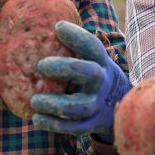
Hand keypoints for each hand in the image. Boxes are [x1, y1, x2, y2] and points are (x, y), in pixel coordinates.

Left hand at [30, 21, 130, 137]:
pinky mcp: (92, 124)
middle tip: (40, 65)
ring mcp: (98, 105)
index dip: (77, 36)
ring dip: (55, 104)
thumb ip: (74, 48)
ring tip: (34, 101)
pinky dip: (54, 125)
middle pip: (89, 73)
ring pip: (79, 106)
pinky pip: (74, 127)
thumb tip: (45, 26)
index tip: (58, 27)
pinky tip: (37, 119)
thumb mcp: (93, 60)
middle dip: (65, 68)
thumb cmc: (95, 75)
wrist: (119, 105)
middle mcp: (102, 82)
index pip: (92, 47)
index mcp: (102, 62)